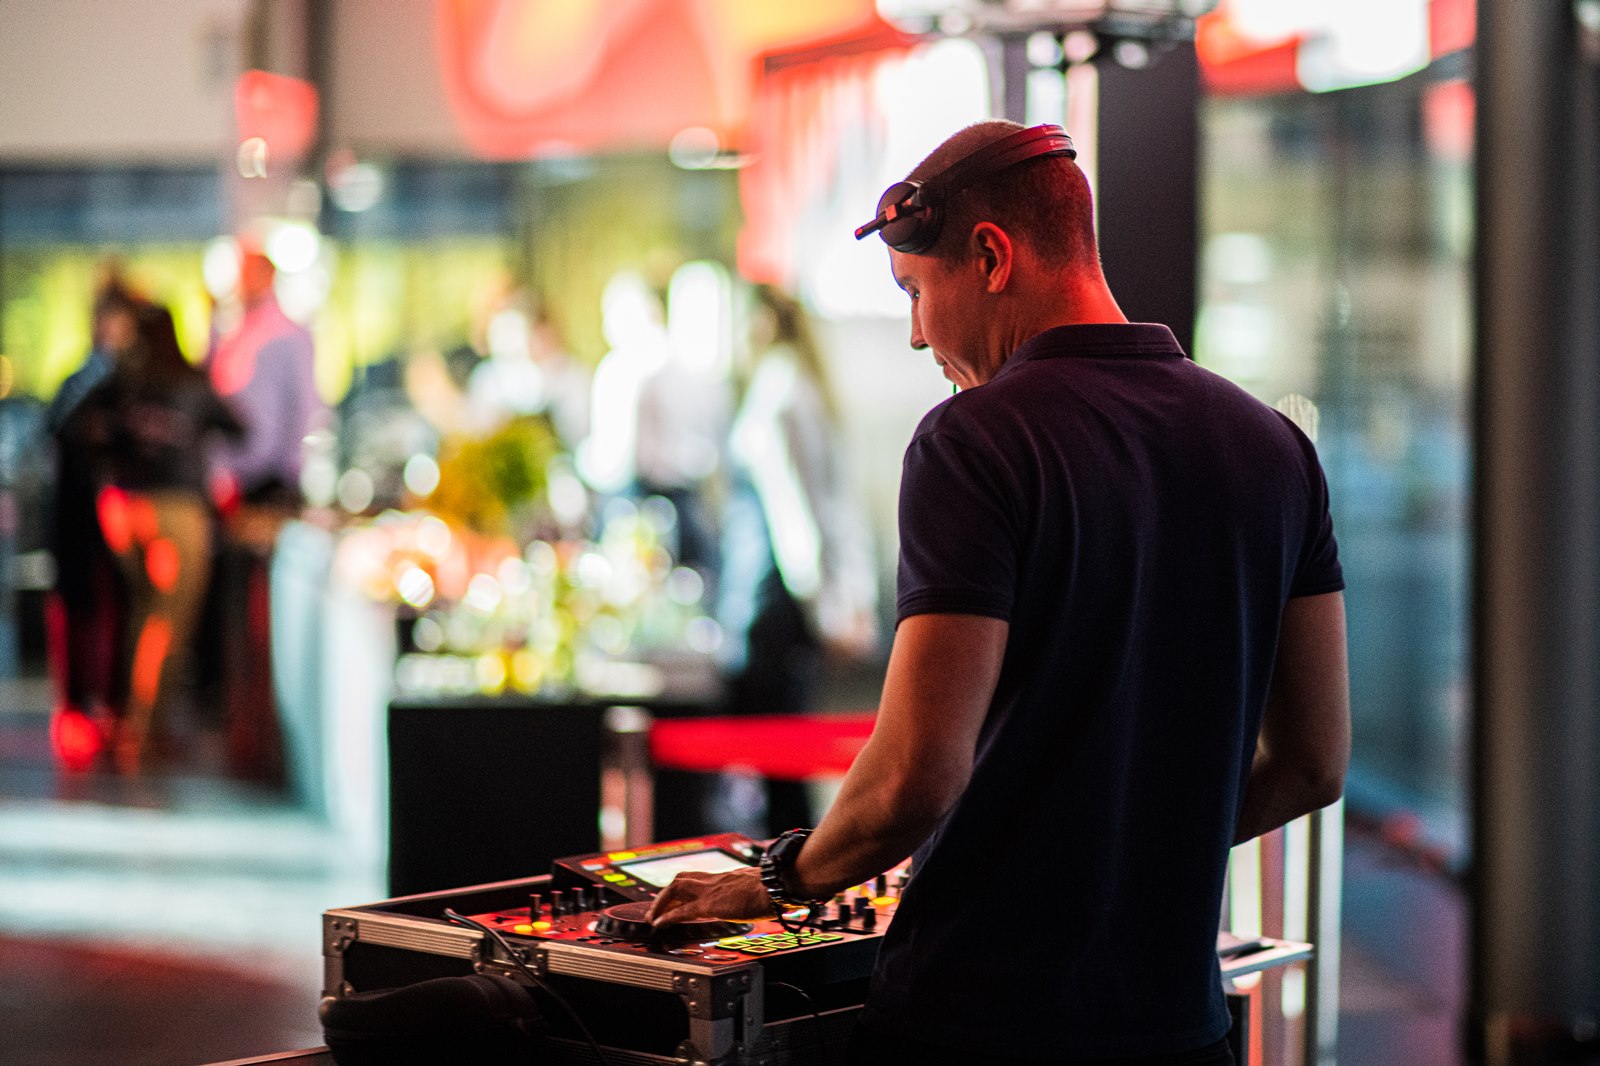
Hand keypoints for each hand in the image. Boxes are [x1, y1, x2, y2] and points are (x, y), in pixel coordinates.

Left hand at [646, 866, 772, 928]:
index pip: (700, 878)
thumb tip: (761, 901)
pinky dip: (668, 917)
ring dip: (661, 902)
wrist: (778, 885)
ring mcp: (712, 890)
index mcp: (728, 877)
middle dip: (666, 894)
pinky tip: (659, 924)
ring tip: (653, 917)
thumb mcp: (761, 888)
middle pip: (682, 879)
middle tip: (657, 908)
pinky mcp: (711, 904)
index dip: (685, 887)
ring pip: (676, 889)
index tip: (677, 898)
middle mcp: (716, 880)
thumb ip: (754, 893)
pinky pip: (683, 911)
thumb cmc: (776, 888)